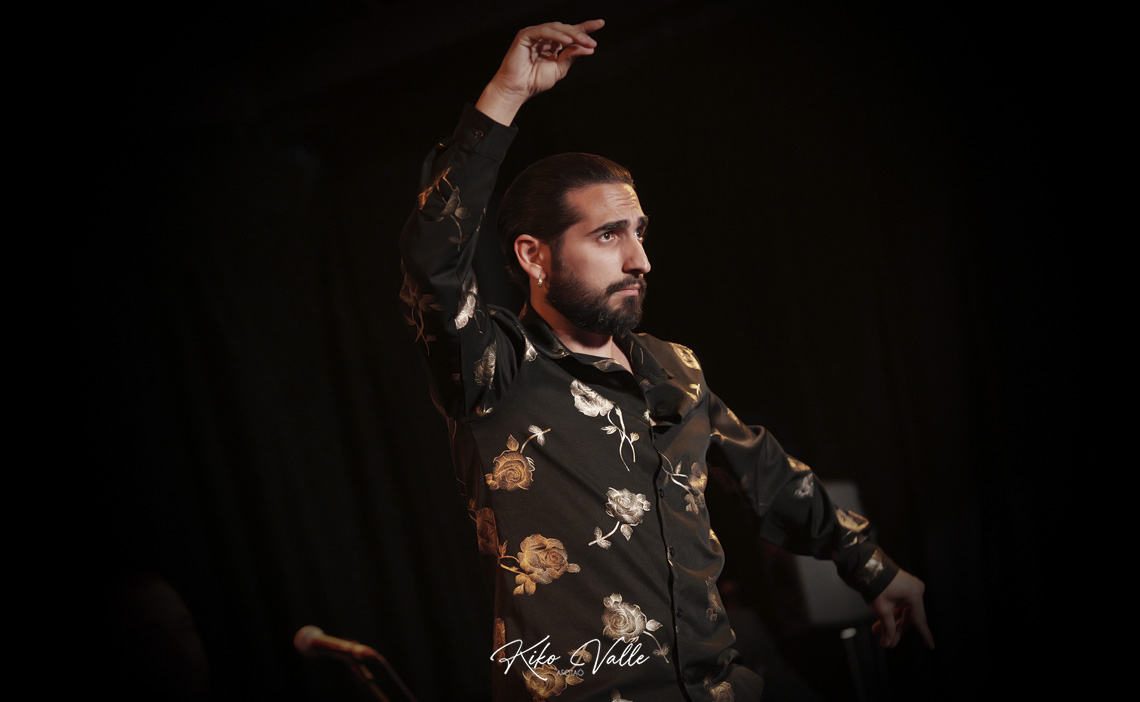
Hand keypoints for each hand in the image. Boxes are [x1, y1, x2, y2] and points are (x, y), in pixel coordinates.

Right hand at [476, 19, 604, 125]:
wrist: (518, 89)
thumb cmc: (534, 81)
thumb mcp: (559, 69)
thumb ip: (571, 56)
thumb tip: (590, 48)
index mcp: (552, 44)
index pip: (571, 33)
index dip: (585, 28)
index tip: (601, 24)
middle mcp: (544, 37)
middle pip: (566, 29)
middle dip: (581, 34)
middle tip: (592, 42)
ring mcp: (534, 35)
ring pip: (556, 28)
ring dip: (571, 34)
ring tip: (583, 41)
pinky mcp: (525, 35)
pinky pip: (543, 31)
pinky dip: (556, 35)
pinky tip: (567, 41)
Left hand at [869, 569, 934, 648]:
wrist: (864, 564)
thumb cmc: (875, 584)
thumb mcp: (882, 610)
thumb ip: (887, 628)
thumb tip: (888, 643)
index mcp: (915, 595)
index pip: (920, 621)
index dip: (925, 636)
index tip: (931, 647)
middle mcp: (915, 590)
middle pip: (908, 617)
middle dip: (896, 630)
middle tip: (887, 642)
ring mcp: (909, 587)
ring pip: (902, 611)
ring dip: (890, 622)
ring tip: (877, 631)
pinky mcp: (902, 585)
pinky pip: (899, 604)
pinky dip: (890, 613)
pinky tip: (880, 622)